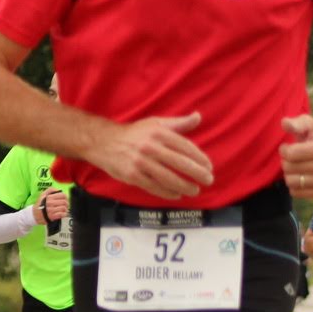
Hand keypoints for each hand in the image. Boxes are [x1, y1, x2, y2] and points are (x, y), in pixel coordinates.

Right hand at [37, 189, 68, 223]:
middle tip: (65, 205)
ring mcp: (51, 210)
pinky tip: (62, 214)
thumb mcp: (42, 194)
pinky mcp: (52, 217)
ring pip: (64, 208)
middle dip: (66, 203)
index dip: (66, 197)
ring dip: (65, 209)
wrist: (34, 214)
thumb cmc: (40, 204)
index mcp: (49, 197)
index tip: (65, 199)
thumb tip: (58, 190)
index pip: (63, 195)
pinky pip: (62, 214)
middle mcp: (50, 203)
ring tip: (64, 210)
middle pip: (64, 202)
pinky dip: (64, 214)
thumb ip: (50, 190)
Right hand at [94, 114, 211, 200]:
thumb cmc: (134, 133)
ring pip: (168, 177)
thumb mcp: (155, 123)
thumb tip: (198, 117)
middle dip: (197, 173)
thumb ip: (178, 123)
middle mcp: (151, 147)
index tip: (209, 166)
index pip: (185, 147)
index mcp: (159, 133)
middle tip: (208, 180)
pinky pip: (154, 187)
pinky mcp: (132, 175)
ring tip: (195, 190)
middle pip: (180, 163)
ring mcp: (141, 163)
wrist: (103, 142)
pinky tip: (177, 194)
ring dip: (185, 186)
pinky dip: (167, 192)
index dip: (199, 158)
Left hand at [279, 115, 312, 197]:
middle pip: (289, 169)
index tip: (288, 148)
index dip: (284, 150)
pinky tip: (300, 177)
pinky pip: (296, 193)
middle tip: (293, 159)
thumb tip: (285, 123)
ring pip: (291, 182)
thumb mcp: (306, 124)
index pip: (290, 154)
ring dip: (289, 175)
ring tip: (296, 168)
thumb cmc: (312, 138)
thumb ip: (296, 123)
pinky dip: (293, 187)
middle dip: (286, 162)